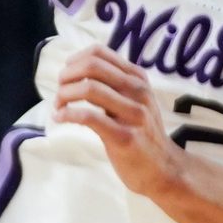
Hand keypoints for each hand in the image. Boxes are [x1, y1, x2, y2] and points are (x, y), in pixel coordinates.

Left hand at [53, 45, 182, 199]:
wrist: (164, 169)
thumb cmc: (141, 133)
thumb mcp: (134, 100)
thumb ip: (113, 84)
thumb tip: (76, 70)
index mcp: (137, 78)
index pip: (99, 53)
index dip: (74, 60)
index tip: (66, 76)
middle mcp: (137, 91)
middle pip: (92, 66)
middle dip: (67, 76)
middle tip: (59, 90)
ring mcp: (133, 113)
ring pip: (89, 88)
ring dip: (64, 95)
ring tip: (58, 106)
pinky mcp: (124, 137)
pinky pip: (89, 117)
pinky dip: (68, 114)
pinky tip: (60, 118)